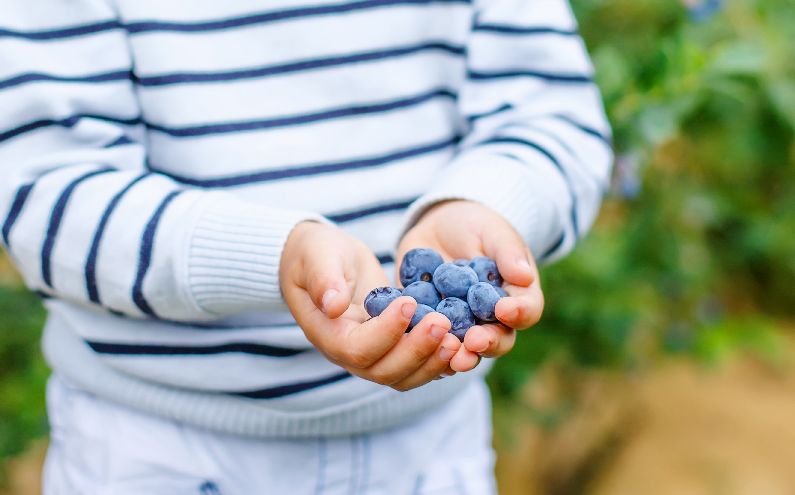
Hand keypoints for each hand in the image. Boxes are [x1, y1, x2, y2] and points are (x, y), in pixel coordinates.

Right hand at [280, 222, 461, 390]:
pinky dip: (439, 362)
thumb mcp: (317, 257)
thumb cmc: (316, 255)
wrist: (322, 261)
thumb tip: (334, 305)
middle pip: (385, 371)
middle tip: (443, 322)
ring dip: (432, 362)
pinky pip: (416, 367)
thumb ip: (324, 279)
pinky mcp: (392, 349)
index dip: (386, 331)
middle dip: (417, 350)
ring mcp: (372, 355)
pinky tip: (462, 345)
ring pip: (404, 376)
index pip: (358, 349)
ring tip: (457, 339)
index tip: (409, 302)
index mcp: (329, 334)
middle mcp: (349, 354)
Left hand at [397, 201, 543, 371]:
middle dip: (487, 343)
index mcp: (515, 295)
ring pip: (465, 350)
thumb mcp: (492, 230)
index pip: (526, 311)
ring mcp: (461, 326)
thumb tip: (525, 275)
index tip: (504, 310)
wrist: (436, 227)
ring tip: (451, 356)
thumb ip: (508, 252)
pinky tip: (417, 343)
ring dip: (459, 355)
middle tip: (474, 342)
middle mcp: (491, 318)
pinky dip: (425, 346)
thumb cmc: (475, 225)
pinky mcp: (431, 326)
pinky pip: (430, 342)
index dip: (519, 314)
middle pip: (498, 339)